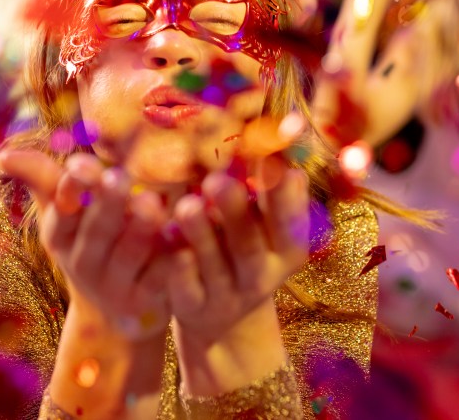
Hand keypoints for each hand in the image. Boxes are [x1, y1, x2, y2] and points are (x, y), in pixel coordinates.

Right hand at [0, 149, 172, 341]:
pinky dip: (172, 261)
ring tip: (151, 203)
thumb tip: (2, 154)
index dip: (71, 191)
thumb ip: (42, 179)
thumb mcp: (63, 216)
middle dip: (107, 204)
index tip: (80, 165)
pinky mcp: (149, 303)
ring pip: (129, 256)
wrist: (115, 319)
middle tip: (120, 177)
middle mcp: (84, 265)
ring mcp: (117, 287)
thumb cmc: (90, 246)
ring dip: (139, 229)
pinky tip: (184, 240)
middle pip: (97, 232)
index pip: (62, 213)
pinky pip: (162, 280)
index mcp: (61, 238)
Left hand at [167, 164, 309, 341]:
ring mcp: (227, 296)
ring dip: (201, 234)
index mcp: (287, 251)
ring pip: (214, 266)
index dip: (282, 194)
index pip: (290, 223)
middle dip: (234, 213)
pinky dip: (178, 265)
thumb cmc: (246, 249)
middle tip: (216, 181)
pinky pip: (187, 287)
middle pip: (249, 246)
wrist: (222, 314)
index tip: (270, 159)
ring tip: (187, 205)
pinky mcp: (194, 307)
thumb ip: (274, 194)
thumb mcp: (268, 228)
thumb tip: (285, 146)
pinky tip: (168, 237)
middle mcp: (261, 276)